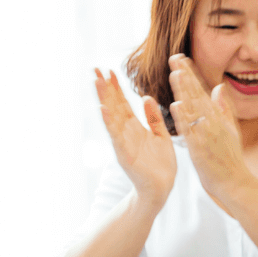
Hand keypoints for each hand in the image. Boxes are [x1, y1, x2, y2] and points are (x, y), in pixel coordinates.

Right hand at [94, 68, 175, 205]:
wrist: (162, 188)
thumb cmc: (161, 163)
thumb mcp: (160, 135)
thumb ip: (154, 118)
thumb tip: (147, 97)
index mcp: (136, 127)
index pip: (123, 103)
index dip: (116, 87)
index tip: (110, 70)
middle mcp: (126, 132)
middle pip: (113, 106)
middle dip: (105, 88)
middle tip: (95, 69)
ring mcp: (123, 142)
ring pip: (112, 117)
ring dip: (104, 99)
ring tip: (96, 82)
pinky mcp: (125, 154)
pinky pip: (116, 136)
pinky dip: (110, 122)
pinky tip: (103, 109)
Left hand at [166, 54, 253, 200]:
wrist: (234, 181)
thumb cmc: (230, 158)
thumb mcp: (231, 129)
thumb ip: (224, 108)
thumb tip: (218, 87)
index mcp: (218, 117)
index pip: (202, 90)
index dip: (191, 74)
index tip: (181, 59)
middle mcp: (213, 122)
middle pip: (196, 95)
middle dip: (185, 75)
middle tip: (174, 57)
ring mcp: (207, 134)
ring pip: (193, 109)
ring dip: (184, 91)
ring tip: (175, 73)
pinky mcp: (200, 147)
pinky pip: (190, 130)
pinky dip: (184, 117)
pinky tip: (176, 105)